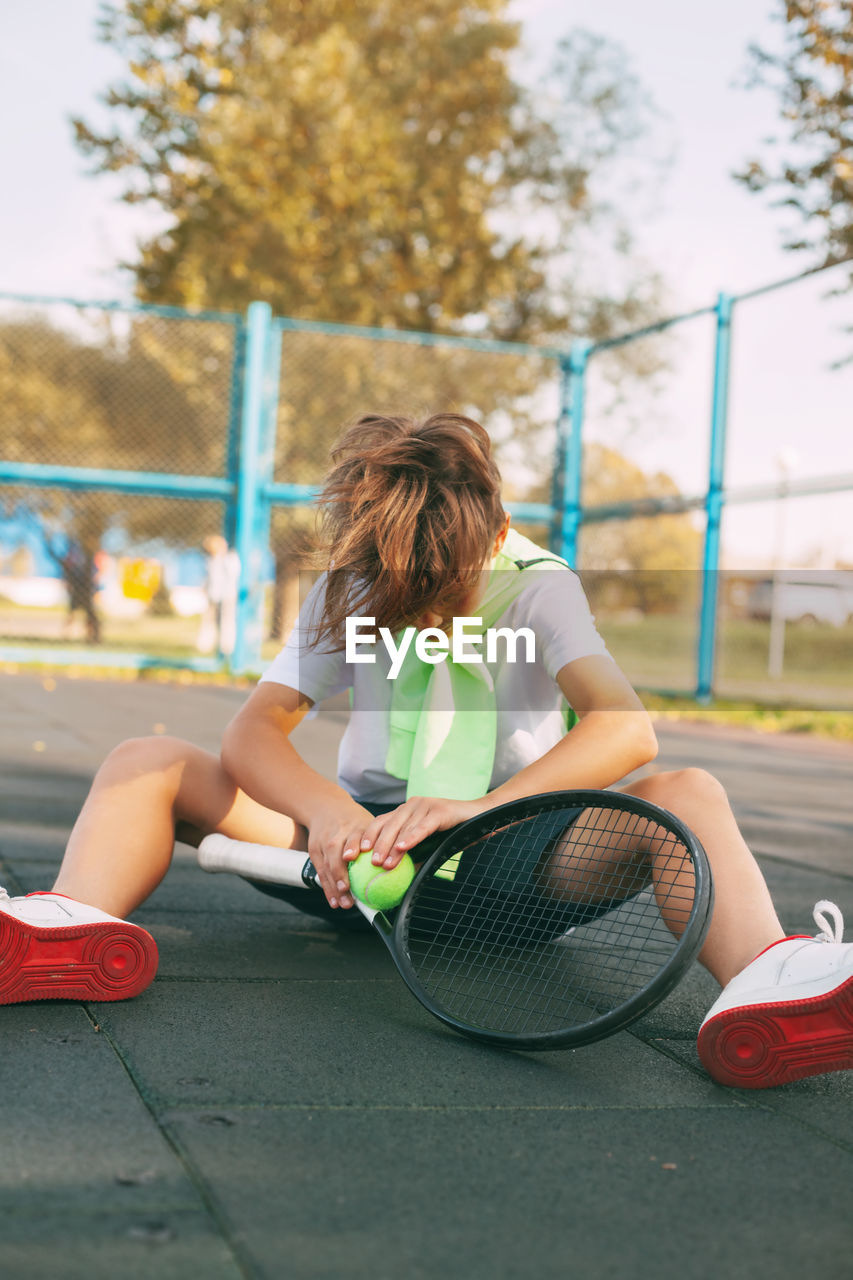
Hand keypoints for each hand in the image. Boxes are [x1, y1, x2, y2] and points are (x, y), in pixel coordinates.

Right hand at [307, 799, 375, 909]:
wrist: (326, 808)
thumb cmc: (354, 821)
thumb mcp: (369, 823)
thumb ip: (383, 841)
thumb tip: (403, 864)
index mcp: (355, 826)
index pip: (353, 837)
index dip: (352, 847)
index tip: (353, 859)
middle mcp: (337, 834)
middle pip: (335, 852)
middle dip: (339, 872)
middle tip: (347, 889)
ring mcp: (324, 842)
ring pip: (326, 865)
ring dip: (333, 885)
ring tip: (342, 902)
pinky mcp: (315, 851)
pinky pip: (320, 871)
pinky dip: (327, 887)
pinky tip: (333, 900)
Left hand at [347, 796, 487, 870]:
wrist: (481, 818)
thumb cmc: (453, 834)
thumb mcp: (427, 847)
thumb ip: (411, 857)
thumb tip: (392, 880)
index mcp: (405, 812)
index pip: (378, 823)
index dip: (363, 838)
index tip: (351, 856)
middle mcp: (411, 806)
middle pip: (386, 825)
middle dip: (372, 845)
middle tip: (363, 863)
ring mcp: (425, 805)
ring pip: (402, 827)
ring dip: (390, 846)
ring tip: (381, 863)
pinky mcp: (439, 810)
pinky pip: (422, 826)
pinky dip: (411, 837)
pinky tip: (402, 848)